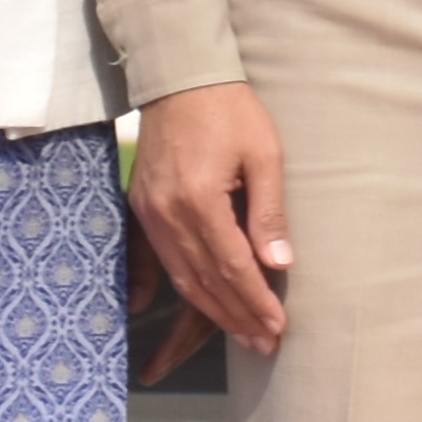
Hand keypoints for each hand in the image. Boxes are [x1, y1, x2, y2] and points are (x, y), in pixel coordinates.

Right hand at [133, 81, 292, 347]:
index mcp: (200, 200)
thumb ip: (269, 214)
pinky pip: (164, 262)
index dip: (255, 301)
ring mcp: (149, 214)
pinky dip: (186, 289)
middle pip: (205, 281)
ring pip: (183, 278)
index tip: (278, 326)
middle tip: (265, 342)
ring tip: (244, 333)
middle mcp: (167, 214)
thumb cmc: (230, 111)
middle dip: (237, 316)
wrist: (179, 79)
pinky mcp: (141, 209)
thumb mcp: (264, 155)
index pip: (232, 267)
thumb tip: (279, 265)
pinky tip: (203, 308)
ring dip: (214, 311)